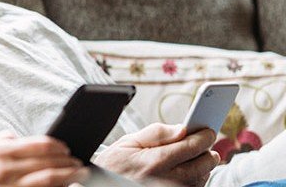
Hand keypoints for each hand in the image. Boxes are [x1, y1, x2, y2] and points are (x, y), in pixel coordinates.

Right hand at [0, 131, 88, 186]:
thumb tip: (12, 136)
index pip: (36, 144)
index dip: (56, 145)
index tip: (66, 147)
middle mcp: (4, 168)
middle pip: (47, 162)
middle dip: (67, 161)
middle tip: (79, 161)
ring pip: (47, 180)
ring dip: (68, 176)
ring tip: (79, 174)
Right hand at [93, 123, 220, 186]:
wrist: (102, 186)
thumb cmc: (113, 166)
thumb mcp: (127, 143)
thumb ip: (155, 133)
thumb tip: (181, 128)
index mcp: (154, 162)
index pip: (191, 146)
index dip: (203, 136)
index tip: (207, 130)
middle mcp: (166, 180)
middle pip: (203, 163)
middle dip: (207, 151)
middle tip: (204, 142)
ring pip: (201, 177)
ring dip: (202, 165)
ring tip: (195, 155)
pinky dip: (196, 178)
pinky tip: (187, 170)